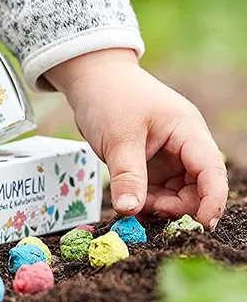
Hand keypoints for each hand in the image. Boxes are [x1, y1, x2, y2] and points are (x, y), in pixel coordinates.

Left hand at [45, 48, 226, 229]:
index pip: (211, 171)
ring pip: (178, 193)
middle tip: (148, 211)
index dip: (212, 201)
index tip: (202, 226)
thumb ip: (127, 175)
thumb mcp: (117, 137)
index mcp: (187, 131)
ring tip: (134, 204)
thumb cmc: (108, 96)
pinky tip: (131, 202)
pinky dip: (147, 199)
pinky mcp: (153, 162)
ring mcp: (169, 155)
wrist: (90, 75)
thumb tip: (129, 211)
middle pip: (197, 188)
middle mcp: (185, 145)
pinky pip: (159, 189)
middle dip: (178, 205)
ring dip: (161, 205)